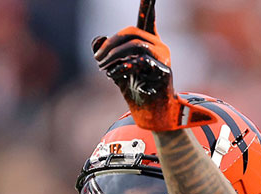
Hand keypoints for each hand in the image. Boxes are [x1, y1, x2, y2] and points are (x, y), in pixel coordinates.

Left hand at [91, 10, 215, 130]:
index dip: (148, 4)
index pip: (148, 18)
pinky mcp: (164, 71)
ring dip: (114, 55)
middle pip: (132, 32)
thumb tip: (96, 40)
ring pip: (136, 45)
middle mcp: (159, 46)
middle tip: (97, 59)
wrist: (151, 114)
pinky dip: (121, 67)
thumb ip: (107, 55)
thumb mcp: (116, 70)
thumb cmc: (135, 91)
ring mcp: (164, 58)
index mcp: (150, 42)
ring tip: (103, 68)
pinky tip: (113, 76)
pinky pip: (140, 61)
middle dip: (111, 43)